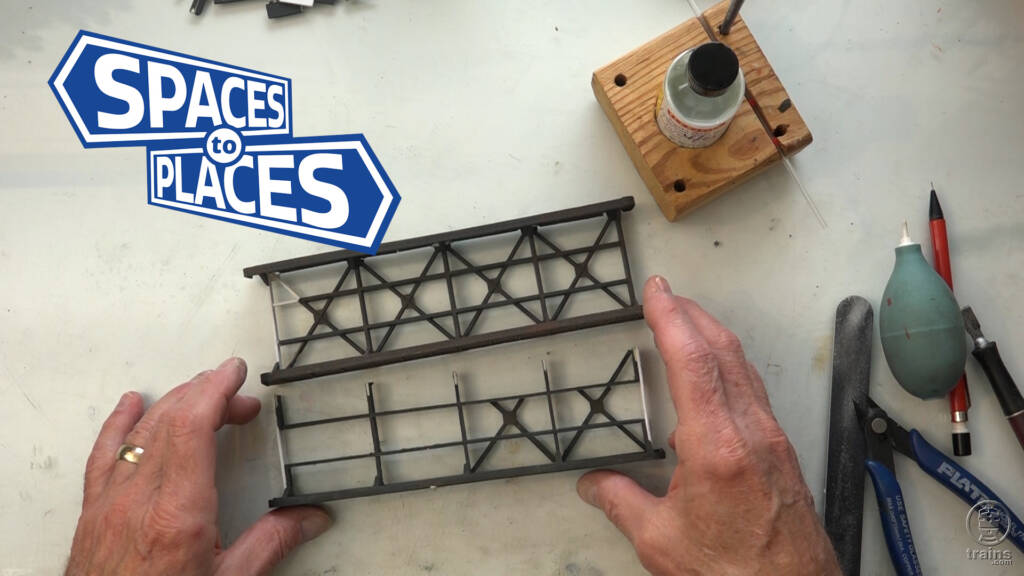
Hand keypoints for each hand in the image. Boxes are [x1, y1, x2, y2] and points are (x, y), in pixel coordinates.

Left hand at [66, 358, 330, 575]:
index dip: (215, 390)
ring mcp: (111, 503)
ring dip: (175, 403)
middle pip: (172, 421)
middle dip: (209, 396)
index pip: (193, 428)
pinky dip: (120, 423)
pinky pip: (105, 453)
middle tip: (242, 399)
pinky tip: (130, 406)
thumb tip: (308, 518)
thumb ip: (270, 544)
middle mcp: (139, 500)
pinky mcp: (94, 512)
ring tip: (202, 393)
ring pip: (141, 432)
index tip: (234, 372)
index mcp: (177, 514)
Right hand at [577, 277, 839, 575]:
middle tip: (667, 296)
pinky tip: (712, 379)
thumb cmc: (737, 571)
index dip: (672, 317)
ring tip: (687, 324)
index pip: (694, 360)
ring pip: (743, 367)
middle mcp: (751, 433)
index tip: (657, 292)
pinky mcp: (780, 452)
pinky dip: (728, 366)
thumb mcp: (660, 540)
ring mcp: (771, 439)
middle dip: (693, 314)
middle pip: (724, 351)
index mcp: (718, 446)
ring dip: (713, 336)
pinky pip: (753, 390)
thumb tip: (596, 486)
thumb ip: (621, 503)